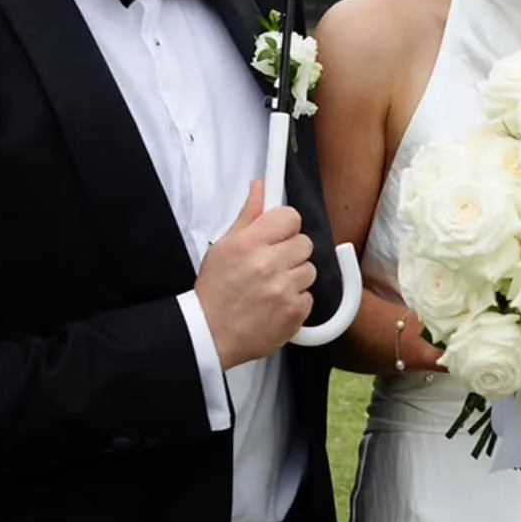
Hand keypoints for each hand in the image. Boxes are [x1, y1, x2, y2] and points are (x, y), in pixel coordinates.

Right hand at [196, 180, 316, 367]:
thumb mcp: (223, 247)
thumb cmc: (215, 291)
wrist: (210, 335)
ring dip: (295, 277)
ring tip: (272, 287)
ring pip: (310, 270)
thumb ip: (248, 215)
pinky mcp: (294, 313)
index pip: (290, 217)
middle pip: (305, 243)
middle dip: (291, 252)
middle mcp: (269, 264)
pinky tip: (275, 304)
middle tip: (272, 264)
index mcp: (250, 243)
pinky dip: (296, 301)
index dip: (285, 226)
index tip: (278, 235)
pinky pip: (310, 297)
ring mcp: (284, 290)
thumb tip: (261, 186)